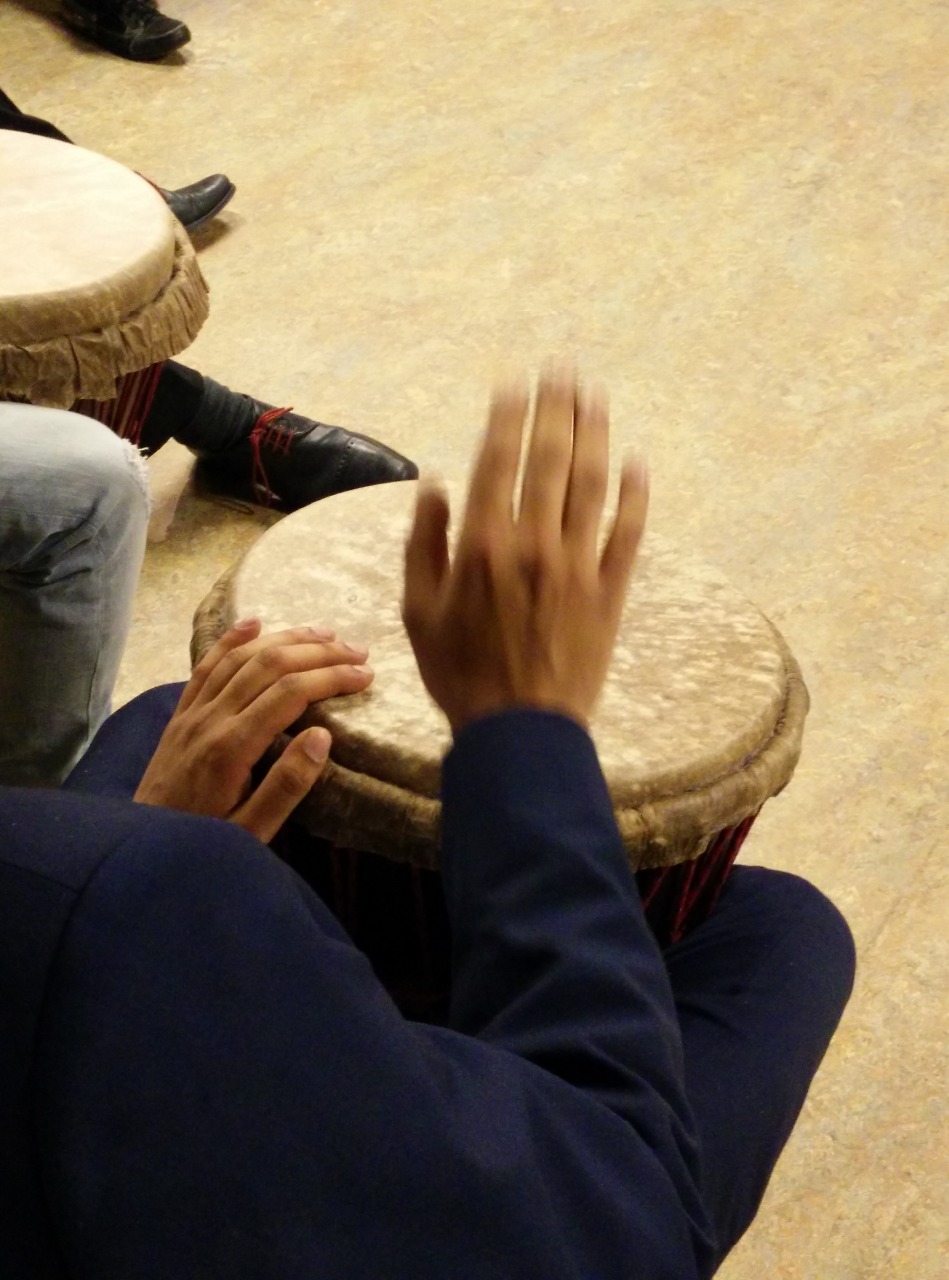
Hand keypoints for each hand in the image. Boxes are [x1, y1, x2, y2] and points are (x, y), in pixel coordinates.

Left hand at [134, 620, 373, 840]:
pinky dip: (231, 640)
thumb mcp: (251, 830)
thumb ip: (287, 786)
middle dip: (318, 653)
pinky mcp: (179, 715)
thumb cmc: (204, 846)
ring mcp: (191, 713)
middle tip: (357, 652)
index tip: (365, 676)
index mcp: (232, 748)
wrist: (142, 850)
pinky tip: (254, 622)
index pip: (289, 694)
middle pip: (269, 665)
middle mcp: (210, 719)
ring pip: (241, 658)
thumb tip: (323, 737)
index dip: (330, 678)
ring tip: (324, 634)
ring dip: (285, 639)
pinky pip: (205, 666)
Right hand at [402, 366, 647, 732]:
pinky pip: (628, 531)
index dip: (508, 414)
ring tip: (596, 394)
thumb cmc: (459, 673)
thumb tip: (435, 482)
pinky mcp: (610, 590)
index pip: (499, 459)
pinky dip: (635, 494)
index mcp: (482, 543)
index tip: (515, 380)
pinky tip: (637, 462)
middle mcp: (533, 542)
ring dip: (595, 433)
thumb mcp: (419, 610)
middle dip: (556, 406)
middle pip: (550, 458)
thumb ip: (424, 542)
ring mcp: (577, 564)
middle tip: (563, 367)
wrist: (520, 731)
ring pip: (592, 483)